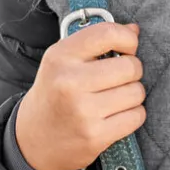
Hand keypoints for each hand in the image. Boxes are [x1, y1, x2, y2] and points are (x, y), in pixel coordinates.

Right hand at [14, 20, 144, 169]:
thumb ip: (95, 42)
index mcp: (60, 57)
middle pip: (130, 67)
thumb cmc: (54, 94)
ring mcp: (82, 111)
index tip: (127, 48)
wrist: (33, 139)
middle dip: (132, 71)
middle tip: (119, 78)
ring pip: (136, 92)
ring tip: (114, 98)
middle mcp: (69, 82)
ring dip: (133, 95)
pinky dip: (132, 115)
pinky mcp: (95, 136)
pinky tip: (115, 116)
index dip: (127, 38)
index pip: (107, 34)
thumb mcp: (62, 61)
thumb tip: (134, 29)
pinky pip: (136, 116)